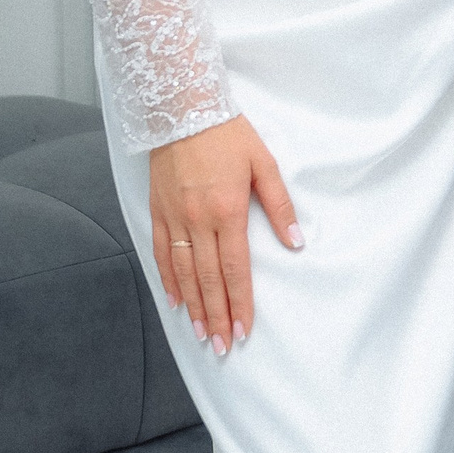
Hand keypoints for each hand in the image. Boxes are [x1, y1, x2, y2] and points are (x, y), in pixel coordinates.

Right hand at [148, 117, 300, 354]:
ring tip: (199, 333)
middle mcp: (197, 219)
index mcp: (227, 211)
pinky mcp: (157, 208)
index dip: (239, 304)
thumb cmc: (228, 133)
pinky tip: (174, 300)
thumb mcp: (264, 164)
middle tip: (220, 346)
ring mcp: (173, 216)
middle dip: (216, 316)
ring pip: (182, 271)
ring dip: (192, 305)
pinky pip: (160, 251)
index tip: (242, 331)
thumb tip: (296, 243)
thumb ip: (280, 206)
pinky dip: (167, 279)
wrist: (182, 106)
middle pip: (208, 279)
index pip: (235, 269)